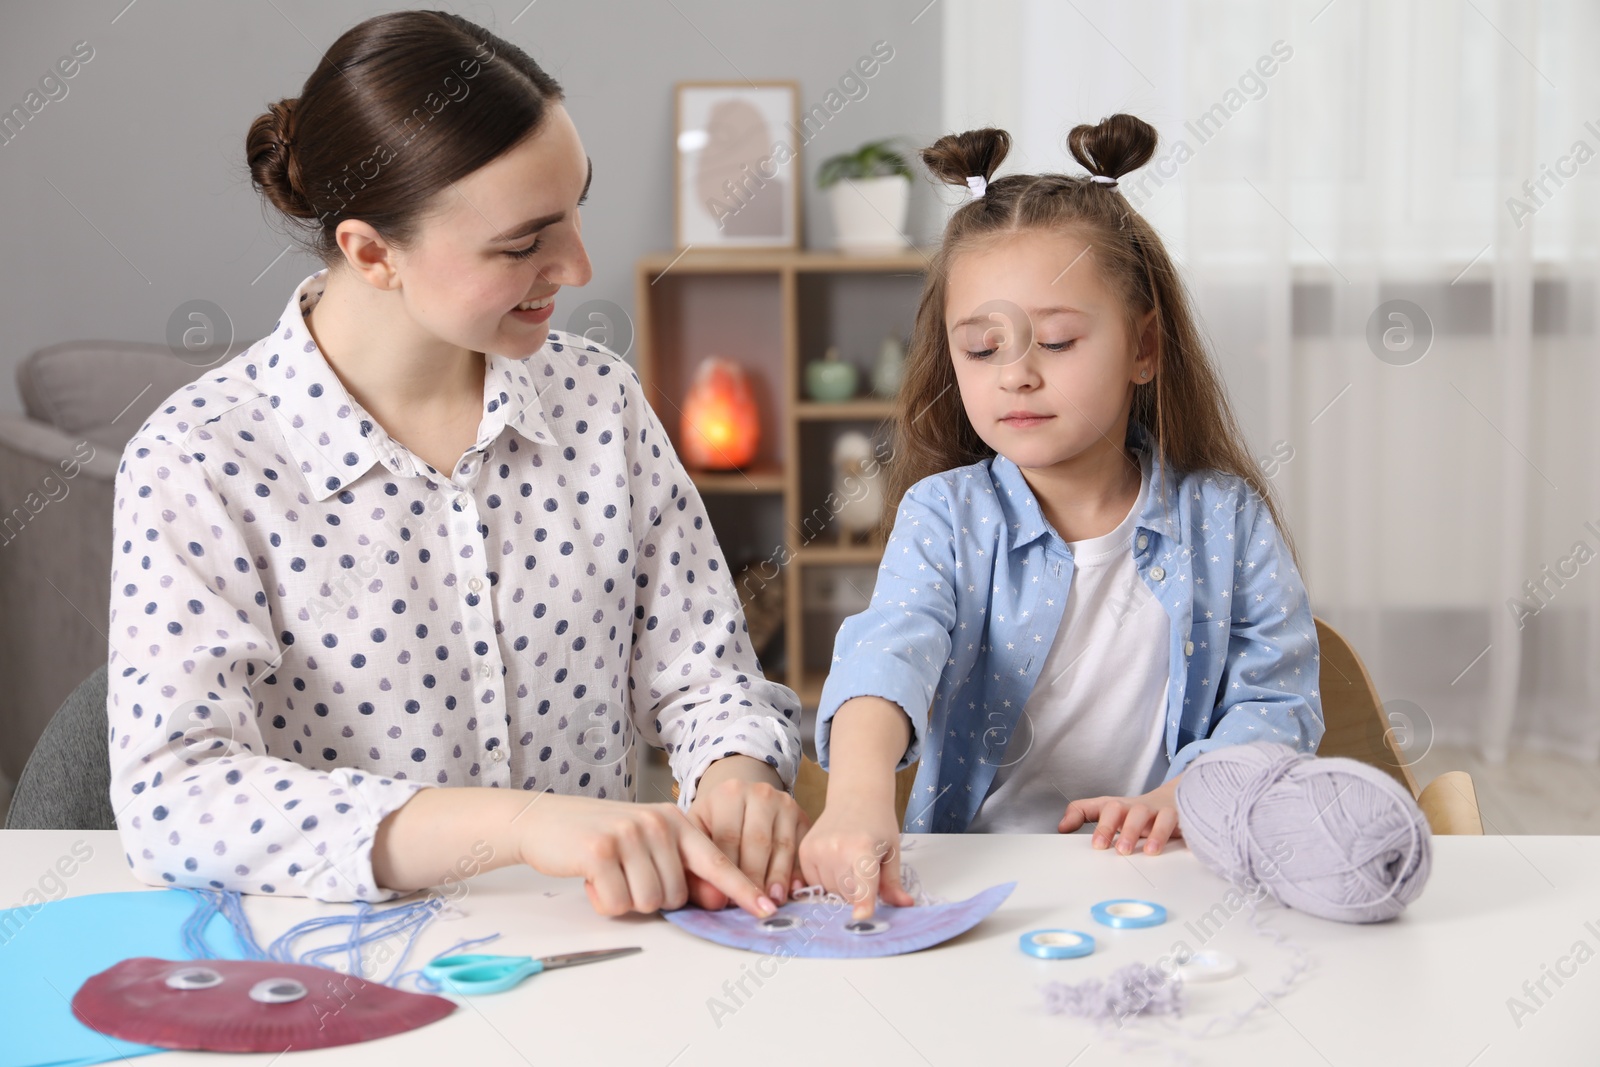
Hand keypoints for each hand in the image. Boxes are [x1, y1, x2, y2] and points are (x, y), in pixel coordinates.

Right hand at [514, 793, 777, 917]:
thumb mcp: (647, 842)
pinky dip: (603, 900)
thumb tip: (713, 899)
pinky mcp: (600, 851)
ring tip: (608, 874)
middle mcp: (658, 823)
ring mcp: (630, 834)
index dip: (742, 890)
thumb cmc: (600, 837)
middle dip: (650, 897)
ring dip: (625, 900)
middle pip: (676, 896)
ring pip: (649, 902)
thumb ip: (680, 865)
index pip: (717, 861)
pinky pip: (618, 902)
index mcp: (676, 821)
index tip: (766, 910)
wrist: (544, 820)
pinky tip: (591, 877)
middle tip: (625, 874)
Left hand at [687, 755, 810, 909]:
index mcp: (728, 793)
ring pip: (783, 846)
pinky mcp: (803, 816)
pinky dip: (797, 872)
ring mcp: (784, 803)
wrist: (739, 801)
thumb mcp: (696, 839)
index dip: (729, 873)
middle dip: (755, 879)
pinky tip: (791, 892)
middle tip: (752, 907)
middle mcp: (759, 793)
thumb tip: (717, 901)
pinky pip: (802, 848)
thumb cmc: (714, 824)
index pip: (728, 838)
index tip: (728, 902)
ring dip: (778, 878)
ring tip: (772, 903)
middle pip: (758, 842)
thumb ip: (696, 872)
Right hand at [797, 793, 914, 919]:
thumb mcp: (892, 852)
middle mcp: (836, 848)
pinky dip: (825, 881)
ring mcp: (817, 850)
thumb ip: (893, 882)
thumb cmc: (877, 824)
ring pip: (829, 892)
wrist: (855, 796)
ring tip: (849, 863)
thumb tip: (905, 904)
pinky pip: (814, 883)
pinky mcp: (804, 851)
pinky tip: (834, 863)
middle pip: (846, 895)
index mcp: (863, 848)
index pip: (863, 882)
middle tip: (864, 871)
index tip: (862, 916)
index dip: (864, 902)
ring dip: (840, 888)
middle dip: (857, 894)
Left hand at [1058, 773, 1185, 854]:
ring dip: (1154, 833)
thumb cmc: (1134, 813)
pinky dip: (1183, 835)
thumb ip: (1083, 815)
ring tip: (1149, 851)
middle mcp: (1136, 807)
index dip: (1094, 822)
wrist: (1170, 799)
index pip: (1099, 807)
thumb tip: (1061, 826)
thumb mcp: (1108, 812)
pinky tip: (1183, 848)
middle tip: (1118, 849)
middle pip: (1126, 810)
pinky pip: (1182, 823)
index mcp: (1117, 807)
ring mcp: (1159, 811)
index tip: (1095, 845)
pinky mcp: (1179, 817)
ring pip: (1157, 816)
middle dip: (1122, 828)